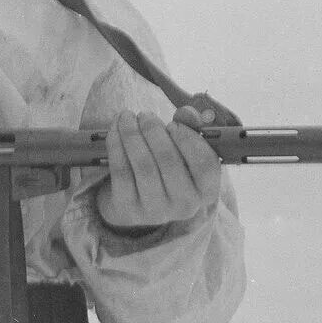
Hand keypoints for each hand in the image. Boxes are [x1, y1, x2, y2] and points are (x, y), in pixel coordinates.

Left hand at [97, 107, 222, 230]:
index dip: (189, 140)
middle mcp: (184, 205)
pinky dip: (116, 145)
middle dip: (153, 131)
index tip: (173, 124)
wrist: (138, 204)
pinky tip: (115, 129)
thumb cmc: (168, 171)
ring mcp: (155, 210)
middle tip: (144, 115)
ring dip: (132, 134)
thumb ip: (191, 128)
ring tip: (126, 116)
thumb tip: (187, 112)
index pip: (206, 165)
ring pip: (143, 165)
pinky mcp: (128, 208)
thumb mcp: (184, 154)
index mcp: (205, 191)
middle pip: (170, 162)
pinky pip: (121, 171)